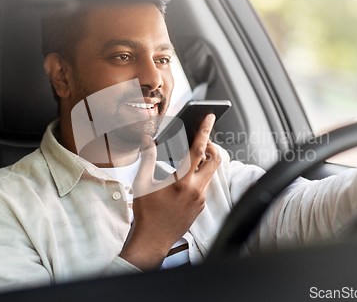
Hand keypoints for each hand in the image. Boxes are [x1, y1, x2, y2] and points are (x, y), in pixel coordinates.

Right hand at [119, 114, 221, 269]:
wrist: (153, 240)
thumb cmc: (146, 212)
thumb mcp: (142, 183)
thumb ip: (146, 158)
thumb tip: (146, 140)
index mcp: (181, 181)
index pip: (198, 150)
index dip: (204, 131)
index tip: (209, 117)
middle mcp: (196, 190)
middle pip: (215, 159)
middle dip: (211, 145)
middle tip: (201, 139)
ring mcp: (201, 199)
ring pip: (211, 172)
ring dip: (206, 160)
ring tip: (193, 155)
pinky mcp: (201, 206)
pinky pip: (206, 185)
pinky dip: (201, 174)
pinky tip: (187, 175)